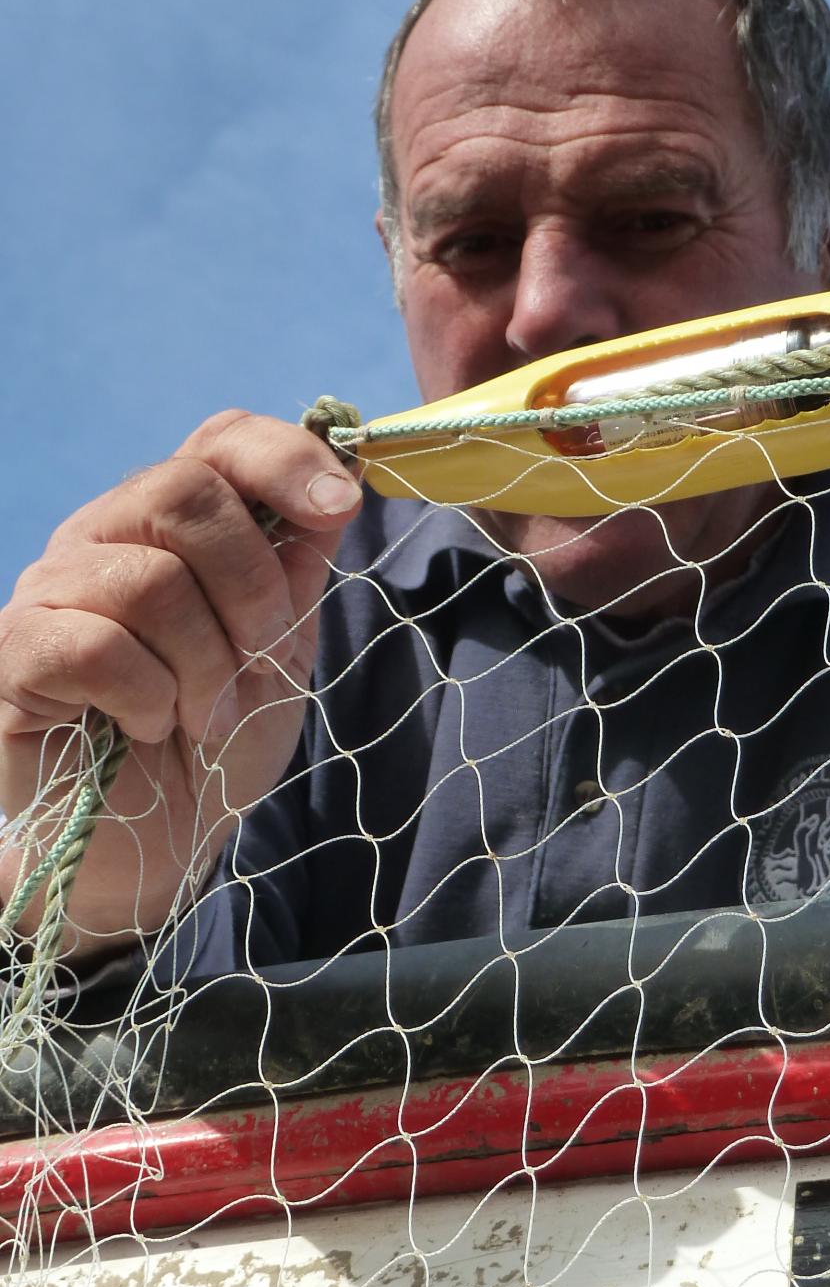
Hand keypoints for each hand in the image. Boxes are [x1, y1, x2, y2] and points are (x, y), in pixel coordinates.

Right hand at [0, 411, 362, 957]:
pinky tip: (147, 727)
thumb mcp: (281, 655)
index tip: (340, 506)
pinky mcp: (16, 651)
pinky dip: (148, 696)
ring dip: (205, 664)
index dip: (285, 457)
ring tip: (205, 715)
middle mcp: (105, 537)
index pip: (221, 440)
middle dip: (251, 588)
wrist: (153, 846)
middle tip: (259, 660)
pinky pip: (98, 644)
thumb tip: (336, 489)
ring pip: (152, 580)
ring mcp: (52, 588)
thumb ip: (297, 574)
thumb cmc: (214, 744)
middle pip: (185, 493)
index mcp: (174, 527)